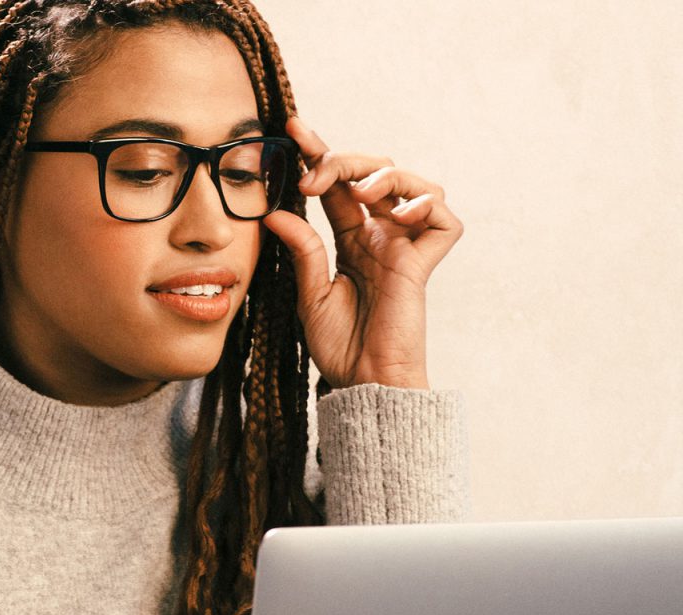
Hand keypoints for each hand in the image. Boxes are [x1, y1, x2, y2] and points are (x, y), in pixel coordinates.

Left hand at [262, 117, 462, 389]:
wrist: (362, 381)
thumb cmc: (338, 345)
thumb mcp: (309, 292)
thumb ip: (301, 250)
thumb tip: (275, 211)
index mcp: (350, 240)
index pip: (337, 186)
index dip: (319, 154)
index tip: (293, 129)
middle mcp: (380, 236)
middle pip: (373, 173)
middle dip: (344, 160)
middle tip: (313, 175)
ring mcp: (405, 247)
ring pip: (413, 184)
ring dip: (385, 176)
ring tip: (360, 193)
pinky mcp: (425, 264)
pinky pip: (444, 219)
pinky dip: (426, 205)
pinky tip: (399, 213)